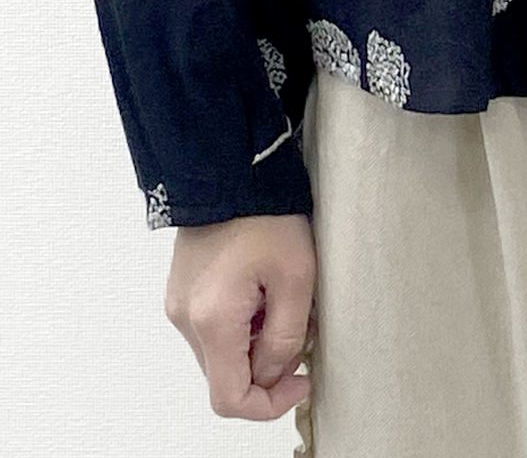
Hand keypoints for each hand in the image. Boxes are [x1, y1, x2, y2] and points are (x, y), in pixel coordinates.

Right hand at [164, 212, 317, 419]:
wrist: (232, 169)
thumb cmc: (266, 215)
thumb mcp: (296, 278)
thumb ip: (287, 338)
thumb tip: (276, 374)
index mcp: (211, 321)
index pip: (229, 399)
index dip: (268, 404)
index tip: (300, 382)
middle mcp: (185, 318)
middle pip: (225, 375)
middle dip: (267, 367)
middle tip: (300, 329)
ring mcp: (179, 303)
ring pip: (220, 352)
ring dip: (255, 342)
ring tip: (283, 300)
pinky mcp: (182, 289)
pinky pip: (213, 328)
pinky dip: (241, 324)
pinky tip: (263, 290)